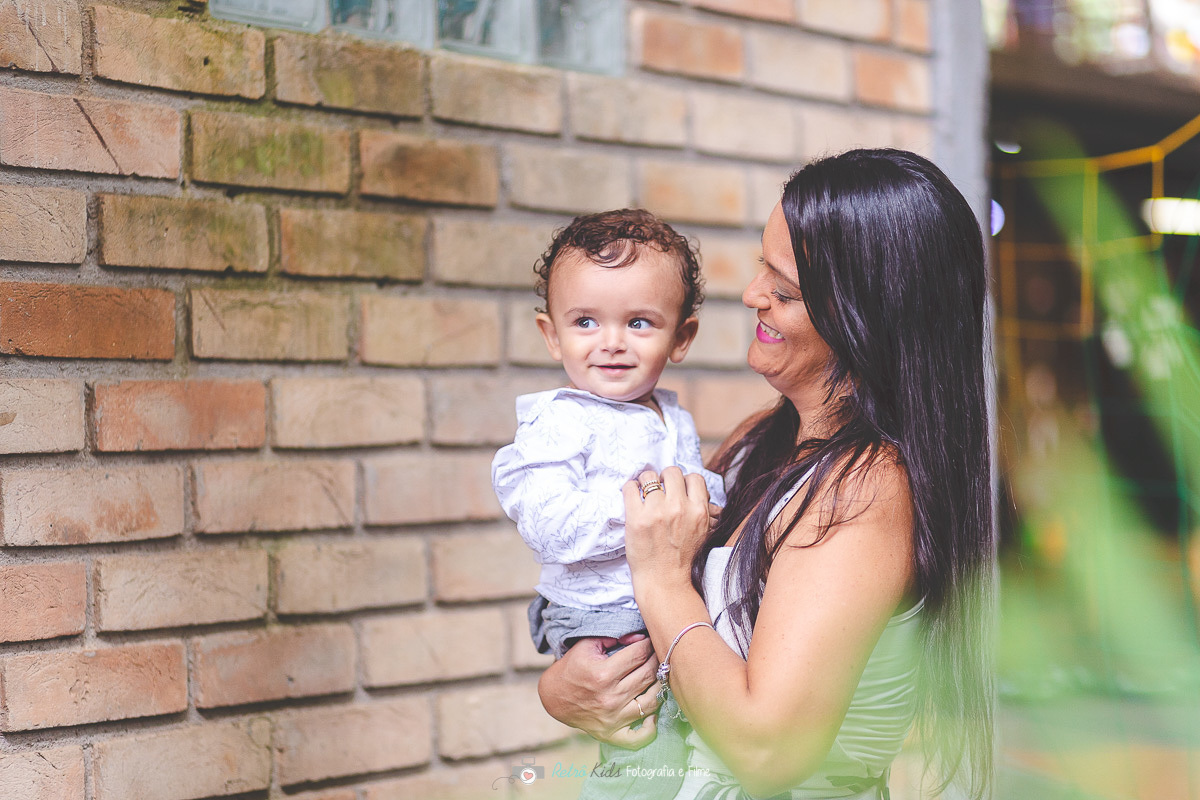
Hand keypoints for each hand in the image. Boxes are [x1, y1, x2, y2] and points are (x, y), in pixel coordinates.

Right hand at [537, 633, 660, 747]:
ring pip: (651, 701)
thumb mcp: (585, 645)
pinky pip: (639, 737)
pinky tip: (652, 713)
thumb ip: (612, 637)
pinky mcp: (611, 734)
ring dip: (660, 686)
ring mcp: (612, 719)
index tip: (649, 640)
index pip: (638, 655)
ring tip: (658, 676)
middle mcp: (610, 698)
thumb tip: (638, 637)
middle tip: (657, 653)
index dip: (647, 644)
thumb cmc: (571, 668)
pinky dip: (650, 727)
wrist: (553, 697)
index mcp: (603, 674)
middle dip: (656, 659)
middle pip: (647, 675)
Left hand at [623, 467, 711, 592]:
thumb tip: (707, 497)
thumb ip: (705, 512)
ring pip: (649, 476)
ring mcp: (657, 512)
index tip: (676, 490)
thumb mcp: (703, 533)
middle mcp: (679, 508)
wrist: (664, 582)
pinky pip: (630, 488)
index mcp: (699, 511)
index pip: (694, 478)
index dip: (684, 482)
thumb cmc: (683, 559)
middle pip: (671, 471)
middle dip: (665, 478)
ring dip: (645, 482)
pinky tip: (633, 497)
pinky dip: (630, 489)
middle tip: (659, 489)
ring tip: (643, 493)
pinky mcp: (636, 518)